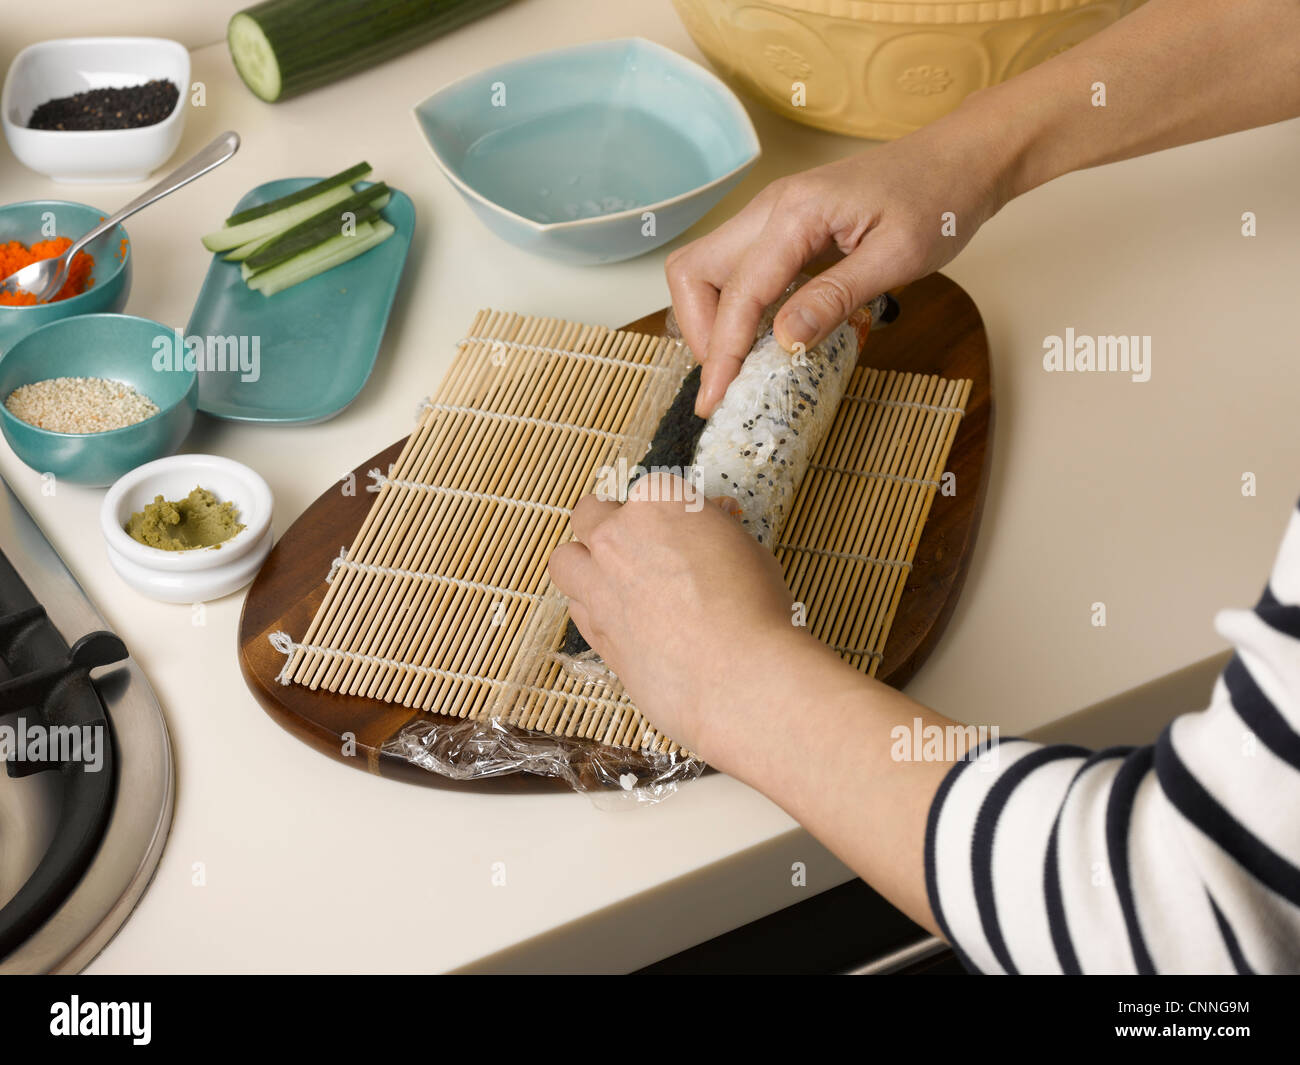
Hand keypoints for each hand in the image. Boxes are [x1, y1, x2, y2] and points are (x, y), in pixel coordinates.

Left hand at [547, 472, 804, 755]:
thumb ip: (717, 535)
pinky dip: (591, 606)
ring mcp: (598, 582)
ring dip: (584, 563)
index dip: (674, 511)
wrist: (737, 676)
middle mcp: (618, 535)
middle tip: (641, 547)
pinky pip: (575, 606)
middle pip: (591, 513)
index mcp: (661, 502)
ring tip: (613, 580)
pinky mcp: (593, 629)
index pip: (652, 488)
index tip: (693, 529)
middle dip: (612, 525)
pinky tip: (619, 618)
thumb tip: (712, 532)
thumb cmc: (753, 610)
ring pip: (565, 559)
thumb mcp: (749, 552)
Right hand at [666, 105, 1013, 415]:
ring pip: (708, 269)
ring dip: (713, 319)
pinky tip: (765, 336)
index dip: (722, 352)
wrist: (961, 158)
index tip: (715, 400)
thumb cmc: (939, 199)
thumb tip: (783, 342)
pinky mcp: (783, 226)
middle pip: (694, 271)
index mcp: (796, 213)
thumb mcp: (898, 257)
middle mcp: (771, 208)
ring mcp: (773, 215)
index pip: (739, 294)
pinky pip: (737, 269)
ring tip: (742, 362)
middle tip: (728, 377)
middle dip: (700, 331)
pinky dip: (736, 307)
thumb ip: (835, 297)